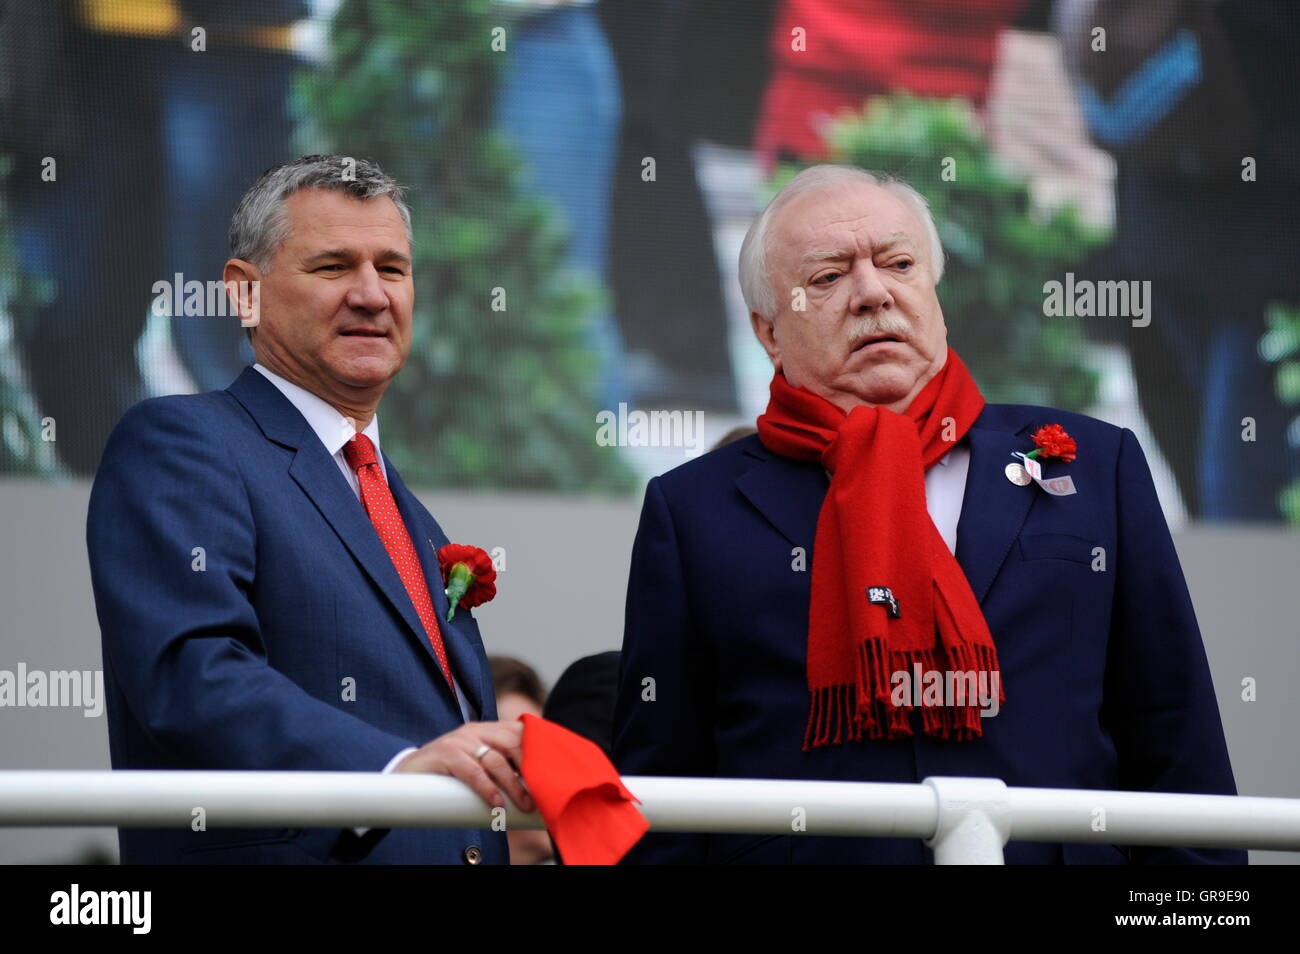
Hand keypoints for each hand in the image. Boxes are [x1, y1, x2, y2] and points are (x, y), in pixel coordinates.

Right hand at [394, 721, 534, 813]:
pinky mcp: (445, 754)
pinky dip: (487, 788)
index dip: (540, 748)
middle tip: (544, 792)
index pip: (522, 731)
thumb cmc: (452, 772)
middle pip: (514, 744)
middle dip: (531, 769)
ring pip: (496, 760)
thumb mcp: (479, 762)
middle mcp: (476, 729)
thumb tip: (534, 786)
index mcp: (489, 729)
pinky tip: (496, 803)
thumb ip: (502, 766)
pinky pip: (472, 770)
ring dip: (514, 785)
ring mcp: (460, 739)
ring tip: (524, 804)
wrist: (410, 771)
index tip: (556, 769)